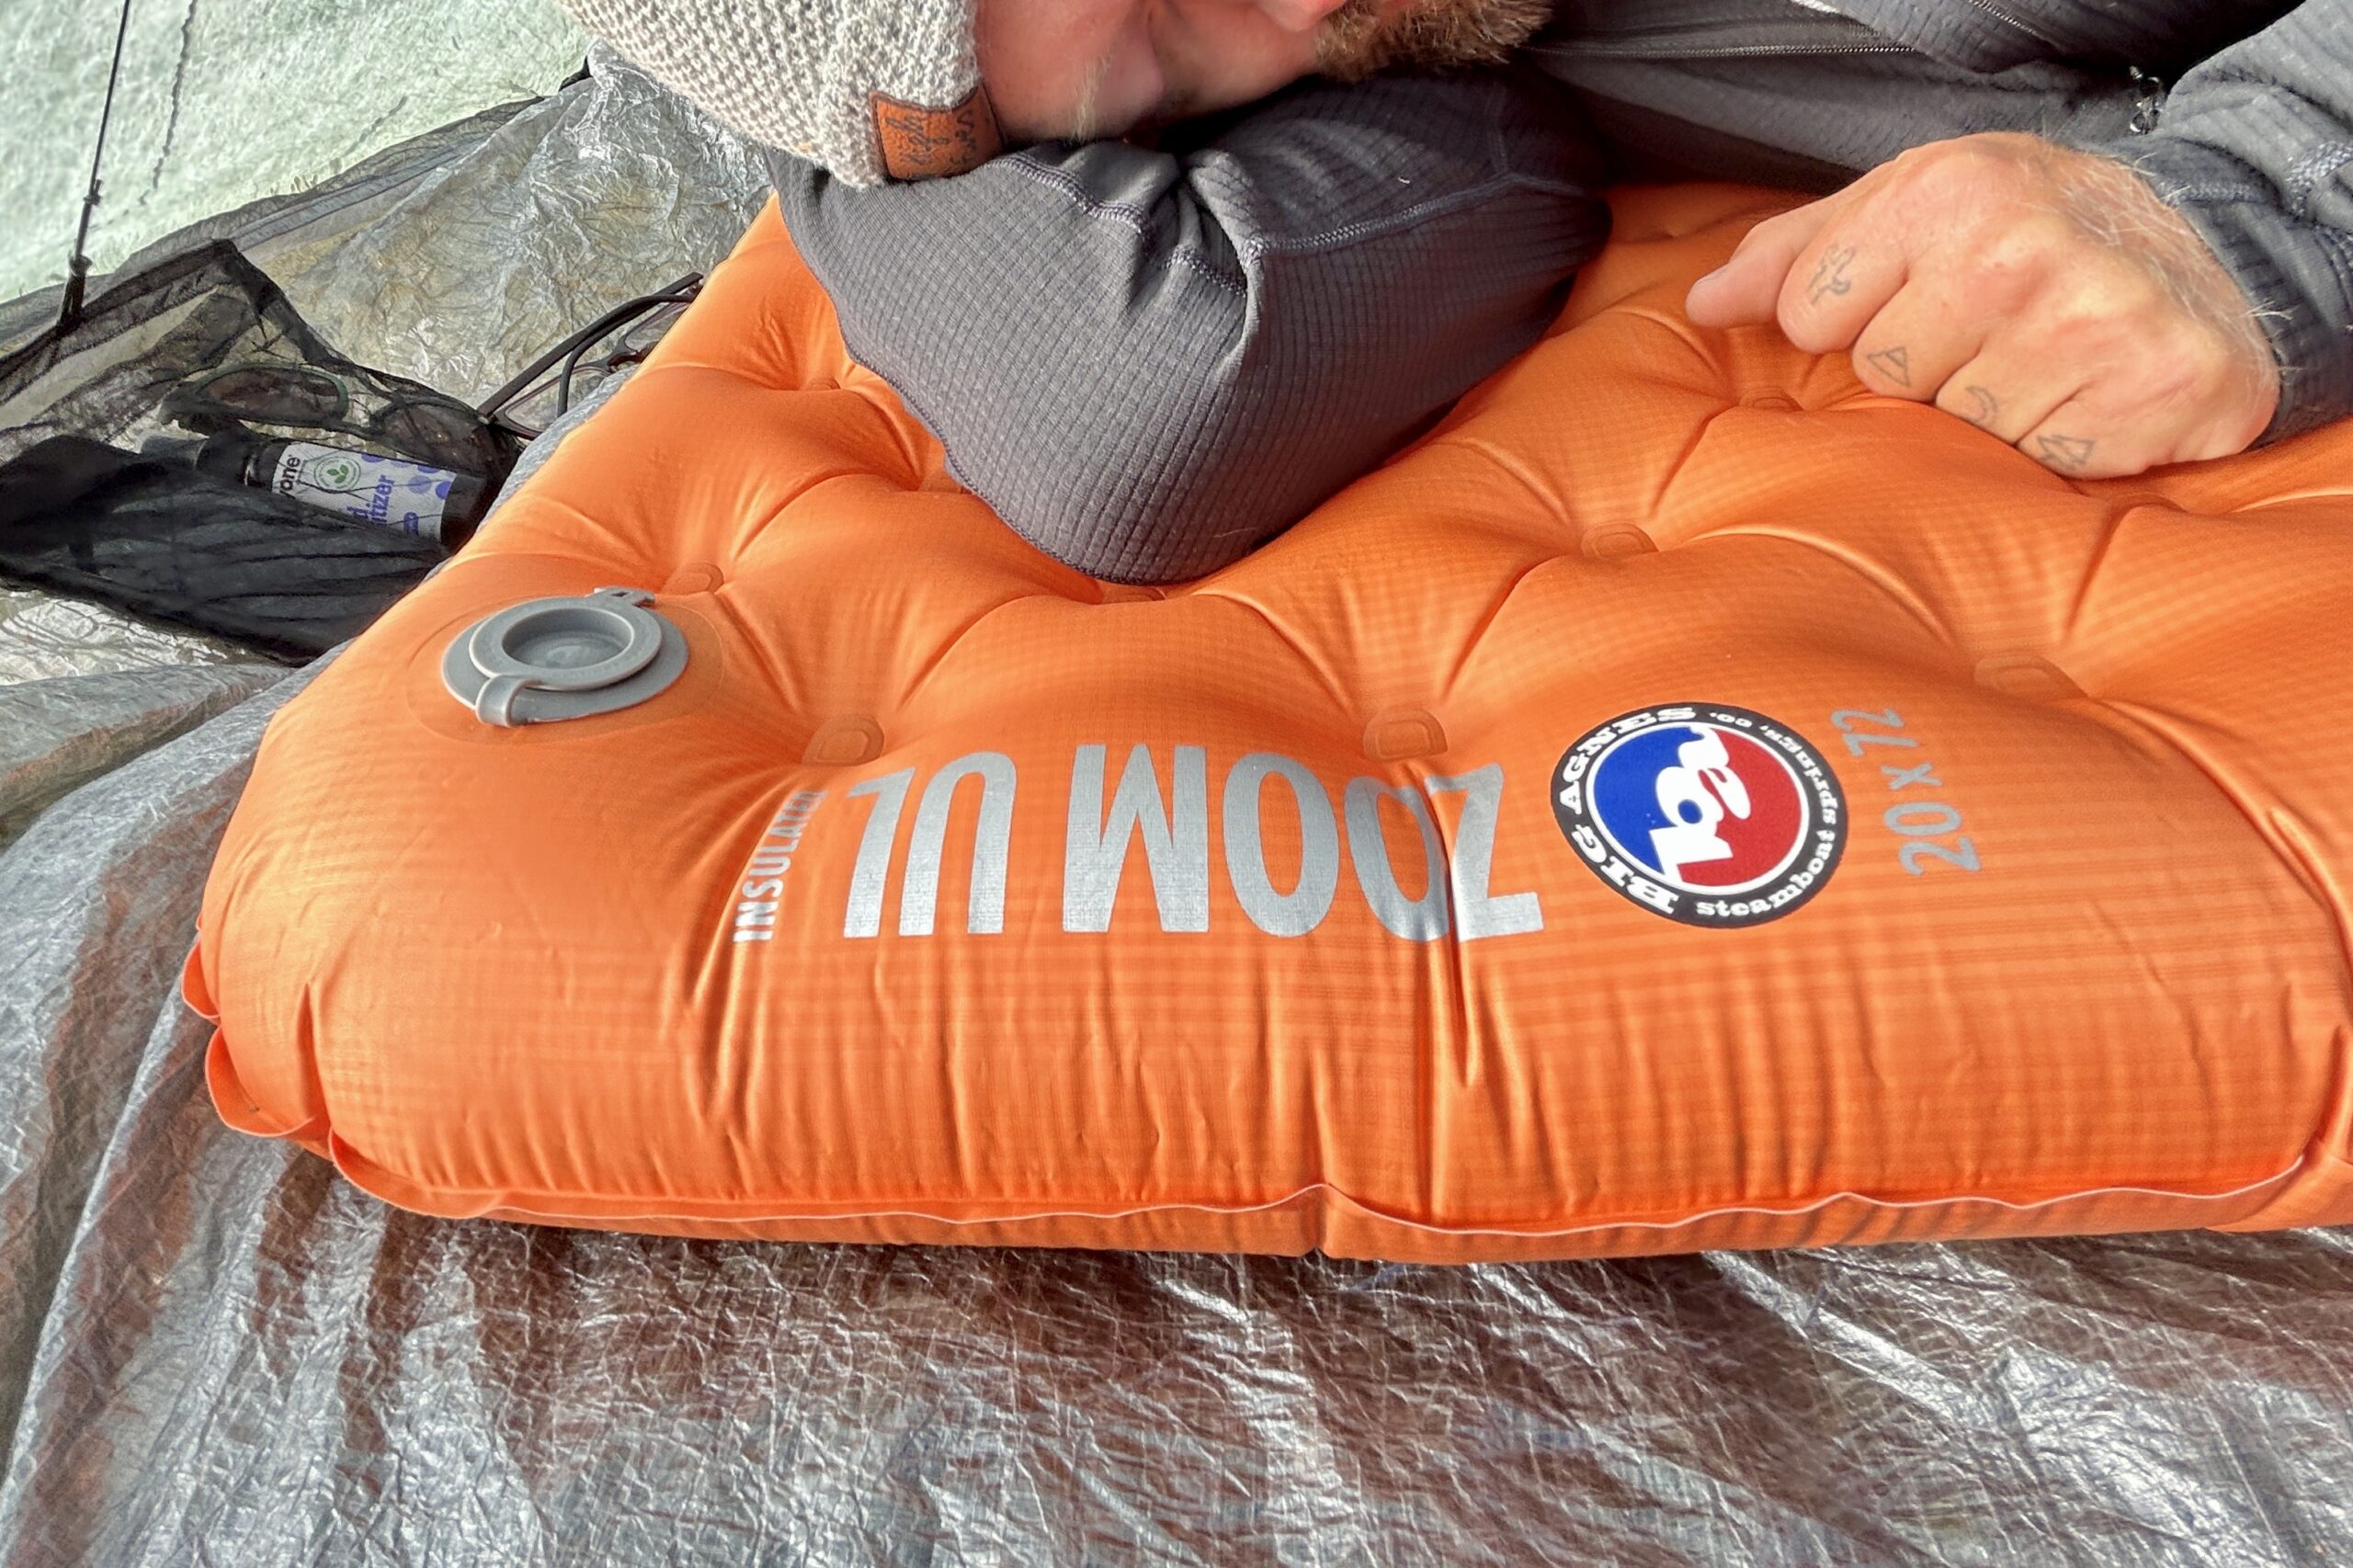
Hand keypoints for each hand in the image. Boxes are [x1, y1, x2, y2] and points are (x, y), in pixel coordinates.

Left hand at [1685, 132, 2279, 477]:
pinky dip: (2057, 439)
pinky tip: (2086, 390)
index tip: (1913, 296)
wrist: (2210, 246)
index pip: (1811, 312)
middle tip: (1990, 328)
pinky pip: (2041, 457)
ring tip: (2040, 358)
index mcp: (1945, 193)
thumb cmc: (2033, 228)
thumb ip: (1798, 252)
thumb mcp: (1914, 202)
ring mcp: (2087, 323)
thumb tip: (1705, 303)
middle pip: (1884, 374)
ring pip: (1961, 425)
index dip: (1852, 321)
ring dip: (1991, 407)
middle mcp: (2015, 252)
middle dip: (1925, 366)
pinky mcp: (2149, 392)